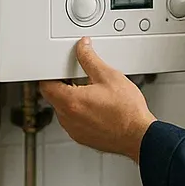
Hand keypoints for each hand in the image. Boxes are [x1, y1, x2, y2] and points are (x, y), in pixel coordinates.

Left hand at [39, 38, 156, 161]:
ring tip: (91, 93)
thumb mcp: (108, 76)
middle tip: (79, 78)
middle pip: (53, 97)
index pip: (45, 85)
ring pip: (63, 110)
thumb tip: (82, 48)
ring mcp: (74, 130)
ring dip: (71, 100)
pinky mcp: (82, 137)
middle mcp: (68, 118)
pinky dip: (79, 113)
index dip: (50, 74)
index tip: (59, 69)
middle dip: (63, 85)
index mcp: (70, 101)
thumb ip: (90, 59)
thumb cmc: (127, 111)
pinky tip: (96, 107)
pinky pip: (73, 121)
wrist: (139, 135)